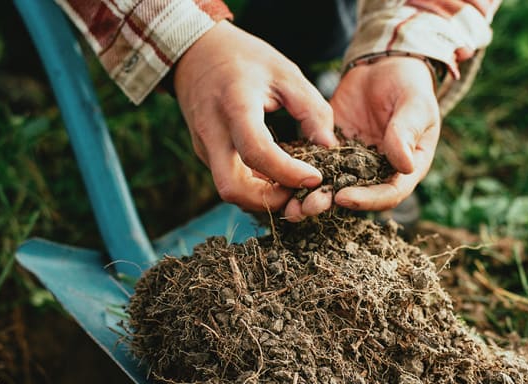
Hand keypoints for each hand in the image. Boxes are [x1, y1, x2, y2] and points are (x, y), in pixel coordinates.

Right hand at [172, 21, 336, 210]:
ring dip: (262, 197)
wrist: (198, 52)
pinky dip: (254, 186)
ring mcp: (204, 147)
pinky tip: (276, 176)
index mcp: (234, 106)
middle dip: (269, 200)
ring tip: (292, 185)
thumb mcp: (285, 73)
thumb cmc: (245, 59)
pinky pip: (229, 179)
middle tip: (300, 192)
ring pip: (230, 190)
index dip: (288, 172)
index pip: (256, 151)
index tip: (315, 177)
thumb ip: (312, 109)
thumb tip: (329, 147)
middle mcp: (213, 132)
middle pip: (232, 188)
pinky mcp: (206, 153)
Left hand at [284, 57, 439, 220]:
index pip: (388, 193)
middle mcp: (378, 171)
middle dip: (330, 203)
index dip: (367, 200)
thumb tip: (405, 166)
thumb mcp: (414, 106)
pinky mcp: (332, 146)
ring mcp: (353, 161)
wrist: (385, 65)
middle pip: (355, 195)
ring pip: (331, 183)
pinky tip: (279, 175)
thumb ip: (406, 133)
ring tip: (289, 203)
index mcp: (405, 167)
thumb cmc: (410, 86)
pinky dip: (299, 168)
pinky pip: (316, 160)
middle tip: (306, 207)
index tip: (343, 197)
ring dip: (310, 194)